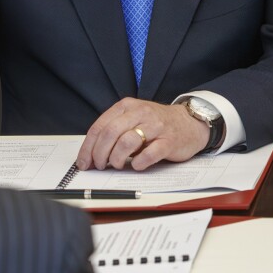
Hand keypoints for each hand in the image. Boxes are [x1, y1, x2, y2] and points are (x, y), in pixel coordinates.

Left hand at [76, 98, 208, 170]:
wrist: (189, 123)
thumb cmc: (156, 125)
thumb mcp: (133, 120)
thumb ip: (114, 132)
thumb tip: (91, 154)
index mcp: (127, 107)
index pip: (99, 126)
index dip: (88, 147)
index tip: (83, 162)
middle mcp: (140, 113)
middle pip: (110, 133)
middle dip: (100, 154)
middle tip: (100, 166)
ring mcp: (155, 126)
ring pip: (127, 142)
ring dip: (117, 158)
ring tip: (118, 165)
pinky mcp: (169, 141)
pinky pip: (149, 154)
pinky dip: (139, 163)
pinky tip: (137, 165)